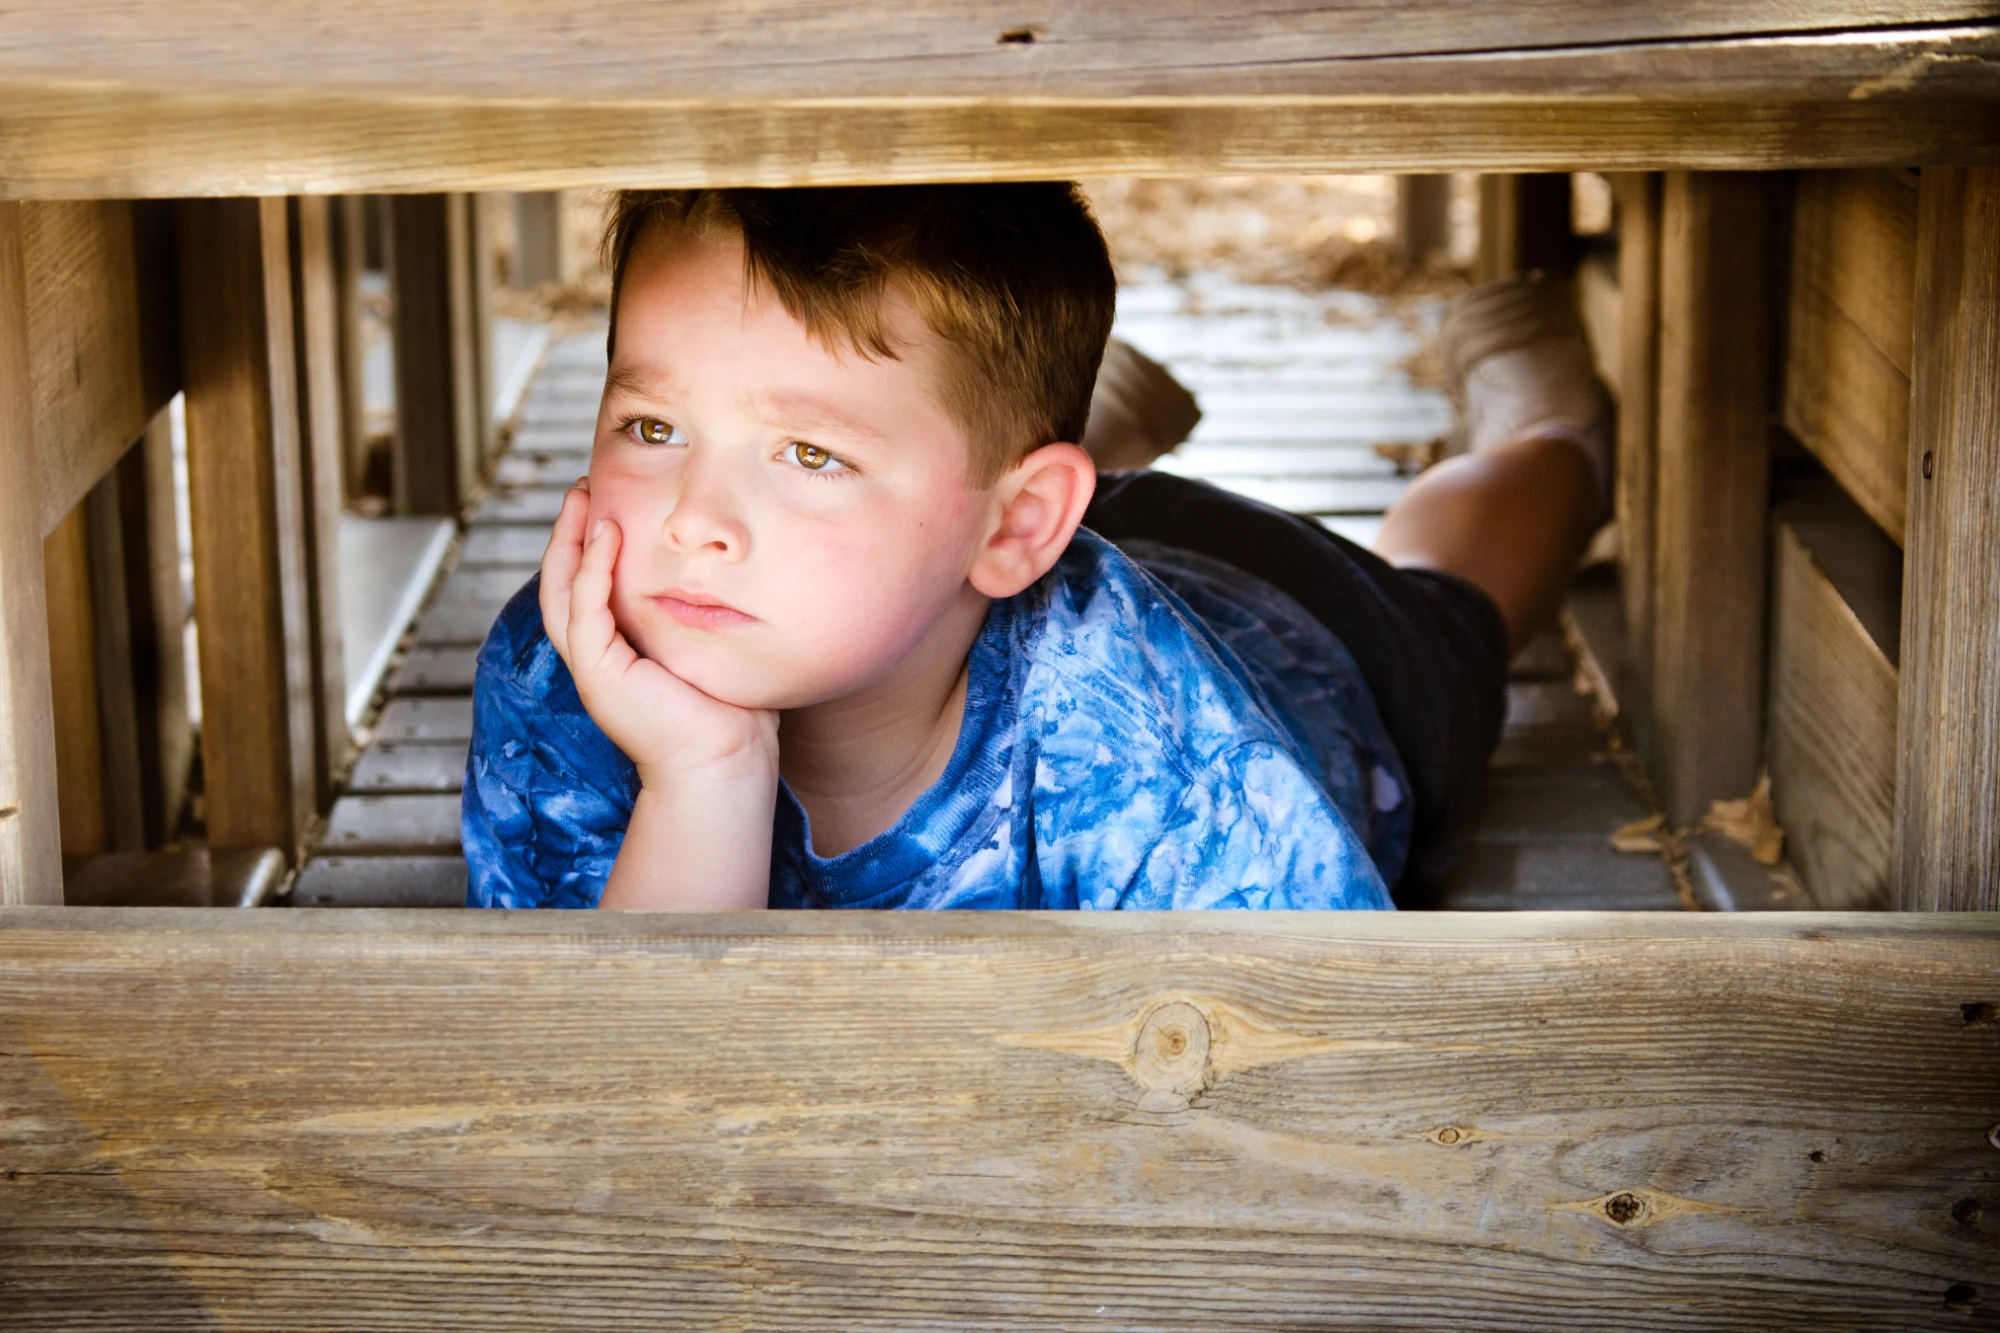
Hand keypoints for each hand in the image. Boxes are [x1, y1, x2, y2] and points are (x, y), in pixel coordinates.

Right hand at [539, 483, 778, 789]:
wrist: (724, 762)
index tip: (604, 503)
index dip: (589, 546)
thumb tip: (726, 574)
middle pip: (563, 583)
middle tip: (581, 489)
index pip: (588, 588)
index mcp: (619, 652)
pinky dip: (592, 570)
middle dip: (569, 533)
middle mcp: (598, 657)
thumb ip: (701, 615)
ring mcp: (594, 666)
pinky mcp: (599, 674)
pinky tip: (606, 534)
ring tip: (581, 499)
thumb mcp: (710, 647)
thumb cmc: (730, 713)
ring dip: (569, 542)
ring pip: (562, 591)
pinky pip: (585, 610)